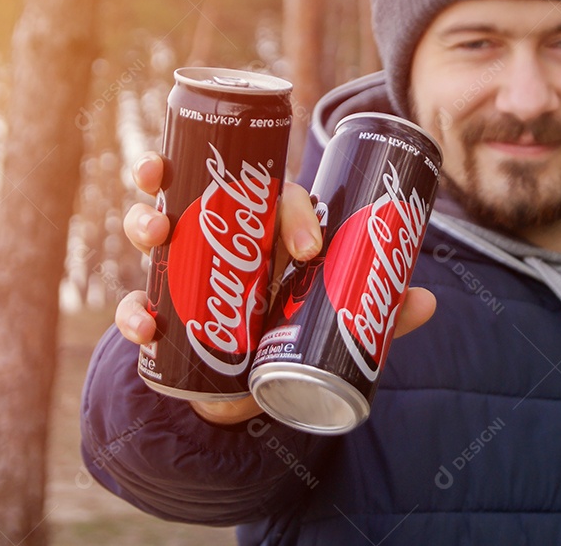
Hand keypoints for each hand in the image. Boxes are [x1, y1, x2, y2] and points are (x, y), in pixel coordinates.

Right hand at [115, 151, 436, 424]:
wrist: (257, 387)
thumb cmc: (298, 328)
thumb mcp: (337, 317)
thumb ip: (376, 308)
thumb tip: (427, 299)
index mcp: (267, 226)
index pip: (275, 197)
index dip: (293, 212)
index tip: (312, 248)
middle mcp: (220, 234)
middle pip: (192, 188)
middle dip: (173, 173)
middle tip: (176, 181)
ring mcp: (185, 268)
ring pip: (153, 228)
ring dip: (144, 220)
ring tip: (153, 233)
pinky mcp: (164, 312)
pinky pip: (138, 302)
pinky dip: (133, 311)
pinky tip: (145, 324)